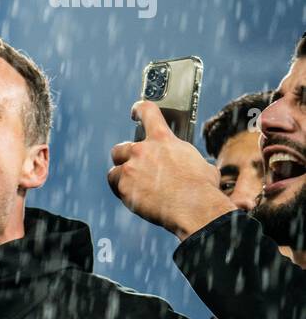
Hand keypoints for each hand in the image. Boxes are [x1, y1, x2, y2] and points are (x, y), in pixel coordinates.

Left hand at [107, 101, 234, 239]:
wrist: (195, 208)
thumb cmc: (203, 189)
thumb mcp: (200, 163)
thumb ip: (184, 158)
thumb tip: (187, 165)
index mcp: (164, 140)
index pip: (148, 112)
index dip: (139, 109)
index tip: (135, 111)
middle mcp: (144, 150)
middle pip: (121, 148)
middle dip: (125, 158)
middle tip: (134, 168)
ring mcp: (131, 168)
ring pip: (115, 169)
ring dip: (122, 176)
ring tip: (135, 187)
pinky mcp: (123, 186)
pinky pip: (115, 186)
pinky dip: (121, 191)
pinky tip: (135, 197)